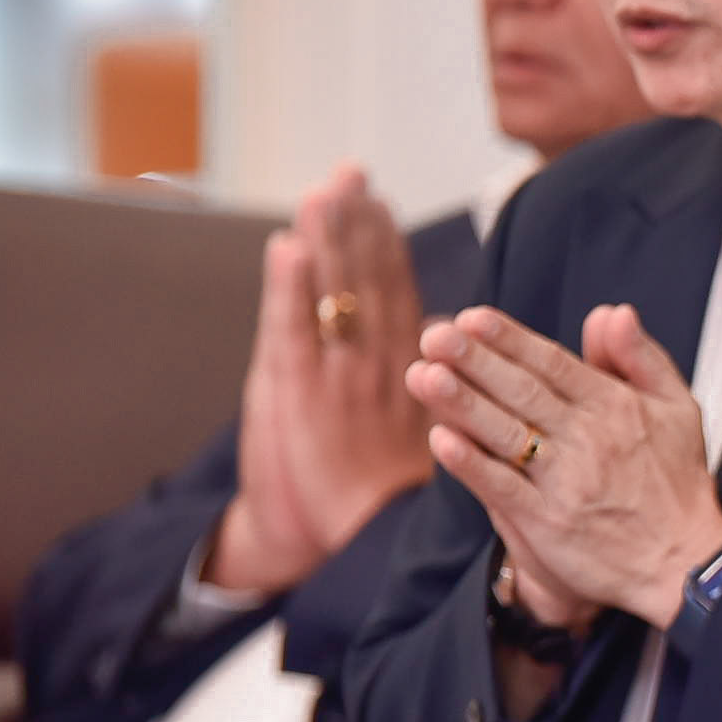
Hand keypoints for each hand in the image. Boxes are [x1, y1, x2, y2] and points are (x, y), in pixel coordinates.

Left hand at [211, 167, 435, 592]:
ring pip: (334, 293)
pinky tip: (291, 246)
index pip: (391, 289)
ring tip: (324, 188)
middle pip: (364, 279)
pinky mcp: (298, 396)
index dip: (381, 239)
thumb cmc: (385, 497)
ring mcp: (336, 376)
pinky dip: (291, 287)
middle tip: (349, 172)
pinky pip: (293, 330)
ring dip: (328, 237)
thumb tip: (430, 324)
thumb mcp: (421, 433)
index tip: (373, 195)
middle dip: (355, 222)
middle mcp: (374, 364)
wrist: (346, 548)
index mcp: (404, 370)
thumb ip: (421, 374)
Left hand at [407, 303, 721, 629]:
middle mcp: (589, 439)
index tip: (472, 318)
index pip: (553, 364)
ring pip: (506, 433)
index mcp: (616, 406)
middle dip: (474, 360)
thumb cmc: (677, 482)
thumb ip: (641, 357)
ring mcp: (566, 482)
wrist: (685, 559)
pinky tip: (441, 440)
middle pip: (522, 392)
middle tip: (434, 335)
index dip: (510, 339)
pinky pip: (503, 488)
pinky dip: (472, 465)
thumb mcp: (678, 407)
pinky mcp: (548, 522)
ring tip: (423, 374)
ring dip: (462, 403)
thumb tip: (612, 312)